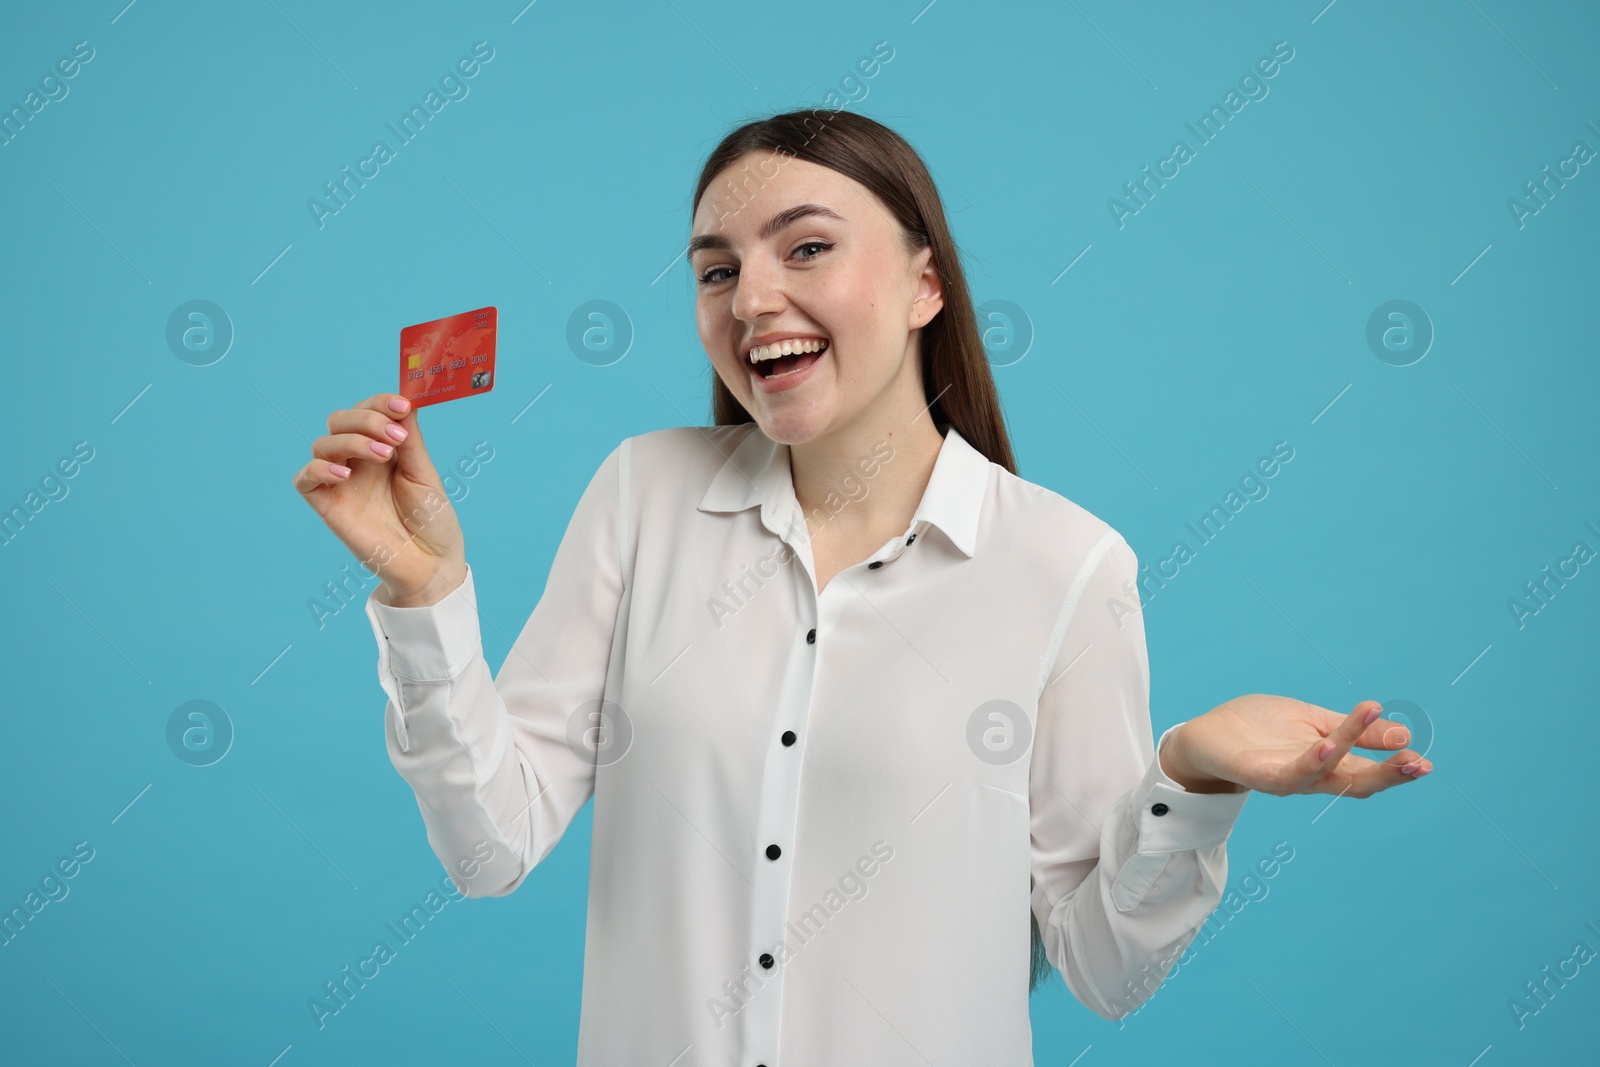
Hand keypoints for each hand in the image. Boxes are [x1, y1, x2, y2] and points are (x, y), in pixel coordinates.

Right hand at [290, 393, 466, 606]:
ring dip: (352, 441)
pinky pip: (305, 479)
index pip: (368, 410)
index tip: (401, 405)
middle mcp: (358, 461)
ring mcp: (341, 482)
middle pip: (340, 421)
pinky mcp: (328, 506)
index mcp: (384, 447)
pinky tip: (345, 474)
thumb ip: (411, 440)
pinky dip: (319, 469)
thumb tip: (404, 402)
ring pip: (323, 444)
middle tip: (395, 436)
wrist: (430, 563)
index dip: (379, 402)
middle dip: (366, 419)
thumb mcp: (424, 474)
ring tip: (384, 455)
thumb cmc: (431, 520)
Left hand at [1158, 695, 1432, 797]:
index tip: (1425, 763)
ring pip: (1327, 775)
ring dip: (1353, 752)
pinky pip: (1289, 773)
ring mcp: (1285, 778)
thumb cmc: (1260, 729)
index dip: (1396, 769)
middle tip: (1419, 764)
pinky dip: (1311, 761)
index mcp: (1327, 764)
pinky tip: (1328, 746)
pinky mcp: (1258, 774)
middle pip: (1356, 782)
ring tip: (1381, 732)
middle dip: (1389, 775)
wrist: (1206, 735)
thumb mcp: (1314, 723)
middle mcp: (1311, 777)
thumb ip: (1351, 730)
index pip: (1367, 770)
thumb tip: (1404, 735)